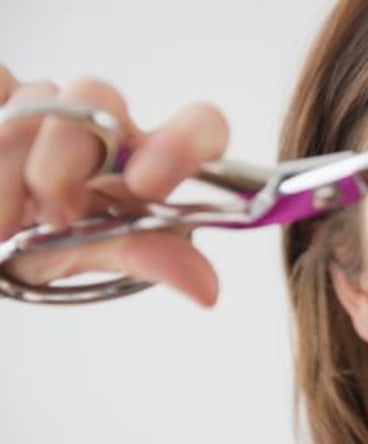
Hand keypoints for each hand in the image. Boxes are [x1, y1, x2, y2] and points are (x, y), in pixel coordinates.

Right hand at [0, 66, 228, 305]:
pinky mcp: (1, 90)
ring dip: (9, 171)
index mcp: (144, 158)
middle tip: (54, 213)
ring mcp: (47, 100)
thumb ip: (143, 255)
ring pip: (33, 100)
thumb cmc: (37, 241)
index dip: (182, 144)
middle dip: (66, 154)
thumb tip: (207, 289)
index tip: (146, 184)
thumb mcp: (86, 251)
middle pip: (98, 93)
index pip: (198, 125)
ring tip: (4, 224)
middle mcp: (103, 122)